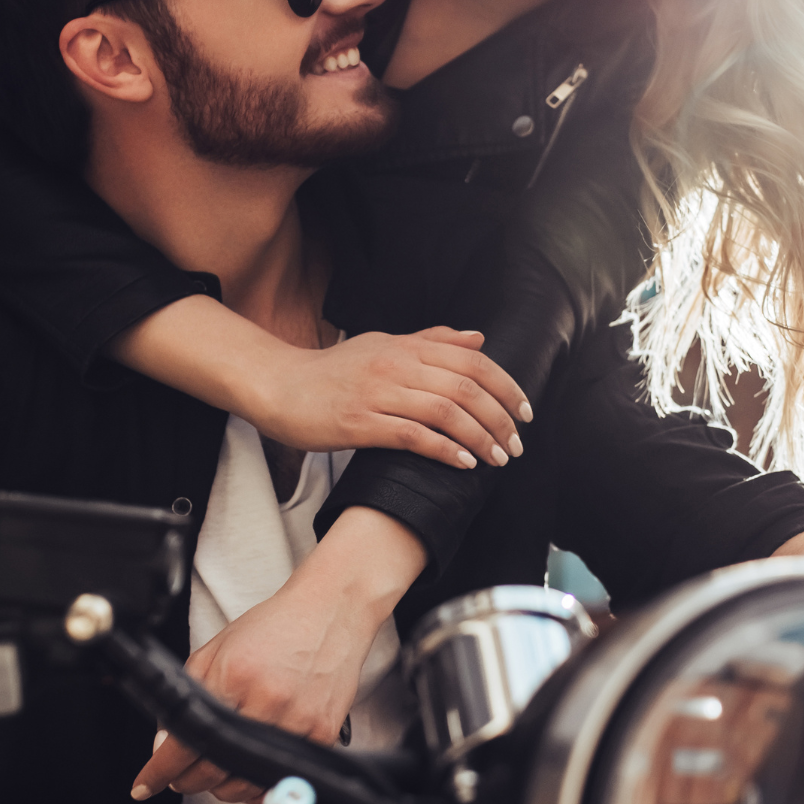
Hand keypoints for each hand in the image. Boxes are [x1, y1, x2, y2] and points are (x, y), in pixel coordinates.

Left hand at [130, 508, 427, 803]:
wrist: (331, 612)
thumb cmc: (275, 627)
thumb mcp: (218, 649)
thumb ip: (188, 693)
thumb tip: (165, 743)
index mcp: (236, 677)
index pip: (186, 741)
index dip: (160, 770)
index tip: (146, 784)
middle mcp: (268, 703)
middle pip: (213, 772)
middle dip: (187, 781)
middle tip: (179, 776)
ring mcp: (299, 722)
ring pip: (246, 785)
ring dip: (222, 786)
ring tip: (216, 770)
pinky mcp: (322, 735)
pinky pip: (280, 780)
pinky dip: (258, 784)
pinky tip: (248, 772)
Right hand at [254, 326, 530, 468]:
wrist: (280, 386)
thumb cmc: (332, 371)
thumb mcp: (382, 344)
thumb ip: (431, 341)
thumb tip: (478, 339)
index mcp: (406, 346)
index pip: (472, 362)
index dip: (506, 387)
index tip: (524, 412)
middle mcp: (396, 365)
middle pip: (466, 388)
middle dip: (500, 418)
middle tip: (516, 443)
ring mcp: (378, 393)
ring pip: (445, 413)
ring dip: (479, 438)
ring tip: (497, 458)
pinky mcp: (360, 423)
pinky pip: (413, 436)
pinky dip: (444, 450)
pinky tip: (463, 464)